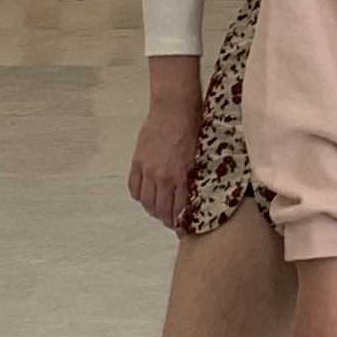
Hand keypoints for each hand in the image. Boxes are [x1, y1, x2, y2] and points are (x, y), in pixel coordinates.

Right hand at [126, 61, 203, 230]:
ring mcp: (148, 170)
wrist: (175, 108)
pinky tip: (145, 195)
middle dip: (166, 220)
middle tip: (170, 221)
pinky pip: (134, 187)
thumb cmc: (195, 127)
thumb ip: (197, 177)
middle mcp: (164, 178)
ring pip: (146, 201)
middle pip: (161, 210)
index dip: (180, 223)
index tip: (183, 228)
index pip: (179, 210)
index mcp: (183, 177)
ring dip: (152, 209)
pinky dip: (139, 195)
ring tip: (158, 209)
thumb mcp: (202, 156)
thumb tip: (197, 195)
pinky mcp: (137, 162)